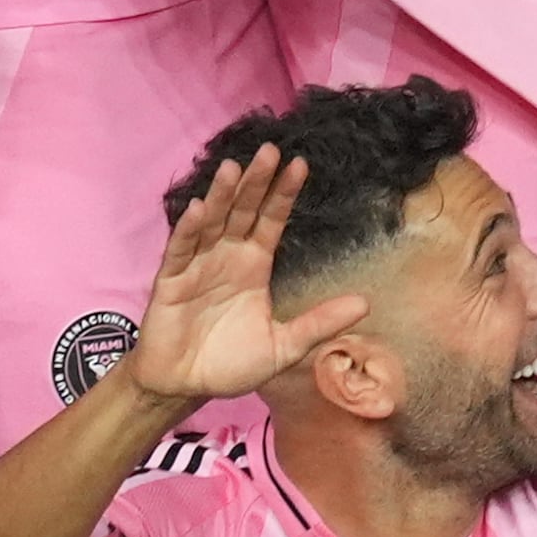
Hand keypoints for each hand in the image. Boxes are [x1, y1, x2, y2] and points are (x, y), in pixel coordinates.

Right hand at [125, 146, 371, 408]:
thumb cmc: (231, 363)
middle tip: (270, 150)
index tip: (300, 164)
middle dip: (256, 182)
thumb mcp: (284, 346)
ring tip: (234, 168)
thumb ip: (319, 323)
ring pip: (211, 223)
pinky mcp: (170, 282)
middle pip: (243, 211)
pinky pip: (179, 251)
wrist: (184, 387)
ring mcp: (197, 266)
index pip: (272, 221)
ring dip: (221, 196)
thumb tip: (366, 303)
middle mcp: (227, 257)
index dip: (284, 194)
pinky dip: (188, 230)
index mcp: (254, 265)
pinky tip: (198, 208)